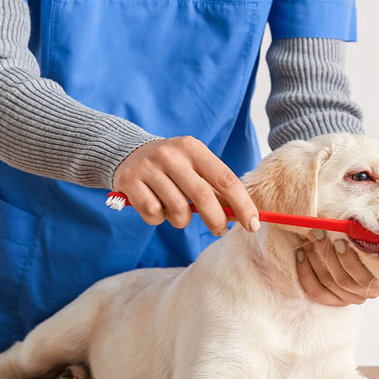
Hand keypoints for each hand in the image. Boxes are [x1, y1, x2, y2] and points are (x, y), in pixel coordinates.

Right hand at [113, 136, 259, 234]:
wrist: (126, 152)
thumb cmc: (172, 167)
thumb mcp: (194, 167)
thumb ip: (215, 188)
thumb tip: (241, 215)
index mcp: (193, 148)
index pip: (225, 179)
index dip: (242, 204)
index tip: (252, 224)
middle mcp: (171, 155)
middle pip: (203, 197)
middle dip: (216, 220)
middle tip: (219, 231)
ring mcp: (148, 168)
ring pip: (177, 210)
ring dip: (182, 220)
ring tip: (178, 212)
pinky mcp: (129, 182)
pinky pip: (153, 214)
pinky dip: (158, 219)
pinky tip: (156, 207)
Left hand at [295, 230, 378, 305]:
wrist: (369, 249)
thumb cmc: (374, 238)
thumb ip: (370, 233)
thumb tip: (350, 222)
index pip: (365, 275)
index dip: (349, 258)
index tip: (338, 237)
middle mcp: (372, 292)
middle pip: (343, 278)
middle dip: (327, 252)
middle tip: (317, 232)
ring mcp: (353, 298)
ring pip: (328, 281)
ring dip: (314, 258)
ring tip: (307, 239)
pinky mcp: (336, 301)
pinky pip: (316, 291)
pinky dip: (305, 273)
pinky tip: (300, 255)